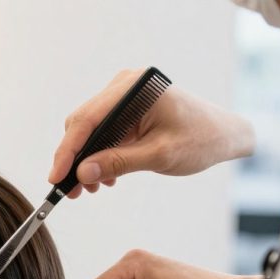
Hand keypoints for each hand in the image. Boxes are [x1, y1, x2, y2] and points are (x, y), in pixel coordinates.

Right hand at [50, 68, 254, 196]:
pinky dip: (98, 156)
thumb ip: (118, 162)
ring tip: (91, 188)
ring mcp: (123, 97)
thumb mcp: (159, 155)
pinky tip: (105, 177)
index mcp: (135, 89)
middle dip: (74, 159)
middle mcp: (125, 87)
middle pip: (82, 124)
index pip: (88, 119)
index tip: (56, 176)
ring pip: (88, 131)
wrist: (222, 135)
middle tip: (72, 190)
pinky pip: (101, 133)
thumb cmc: (200, 140)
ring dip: (86, 161)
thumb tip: (82, 173)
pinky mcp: (124, 110)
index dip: (67, 150)